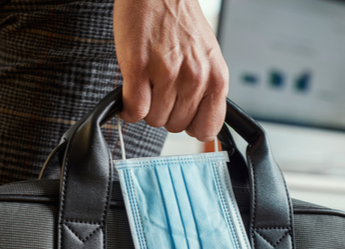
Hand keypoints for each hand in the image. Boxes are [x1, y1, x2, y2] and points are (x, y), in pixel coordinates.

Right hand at [113, 0, 228, 141]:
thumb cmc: (180, 23)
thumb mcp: (207, 60)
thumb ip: (207, 92)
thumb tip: (200, 128)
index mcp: (216, 79)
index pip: (207, 129)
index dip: (191, 126)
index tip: (183, 117)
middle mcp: (195, 78)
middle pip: (176, 126)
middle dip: (166, 112)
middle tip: (161, 90)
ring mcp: (168, 74)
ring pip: (154, 119)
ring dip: (147, 107)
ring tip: (148, 83)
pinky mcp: (139, 68)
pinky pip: (134, 109)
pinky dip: (128, 107)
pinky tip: (131, 91)